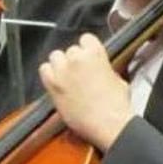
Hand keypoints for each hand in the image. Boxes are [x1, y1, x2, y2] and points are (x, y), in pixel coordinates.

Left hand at [38, 33, 133, 151]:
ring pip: (55, 57)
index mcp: (95, 53)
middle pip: (70, 50)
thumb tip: (100, 69)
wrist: (109, 125)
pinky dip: (49, 74)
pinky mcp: (53, 86)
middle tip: (80, 74)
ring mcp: (63, 72)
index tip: (88, 57)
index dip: (87, 49)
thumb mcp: (118, 80)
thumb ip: (104, 68)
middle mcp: (76, 59)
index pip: (86, 39)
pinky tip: (58, 83)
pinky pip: (44, 70)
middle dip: (74, 60)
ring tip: (68, 78)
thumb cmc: (116, 107)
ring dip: (61, 65)